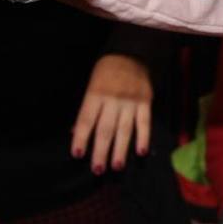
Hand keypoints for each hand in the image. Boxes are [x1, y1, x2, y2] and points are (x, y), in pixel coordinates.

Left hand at [71, 54, 152, 172]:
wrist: (131, 54)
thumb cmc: (106, 72)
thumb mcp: (91, 86)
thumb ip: (86, 110)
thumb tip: (76, 134)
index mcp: (95, 94)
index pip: (86, 120)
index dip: (81, 138)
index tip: (78, 154)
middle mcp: (113, 99)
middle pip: (105, 129)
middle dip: (100, 151)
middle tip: (97, 169)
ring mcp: (130, 101)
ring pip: (124, 129)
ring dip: (120, 150)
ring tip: (116, 166)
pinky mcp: (146, 102)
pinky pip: (144, 123)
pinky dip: (143, 138)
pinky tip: (140, 151)